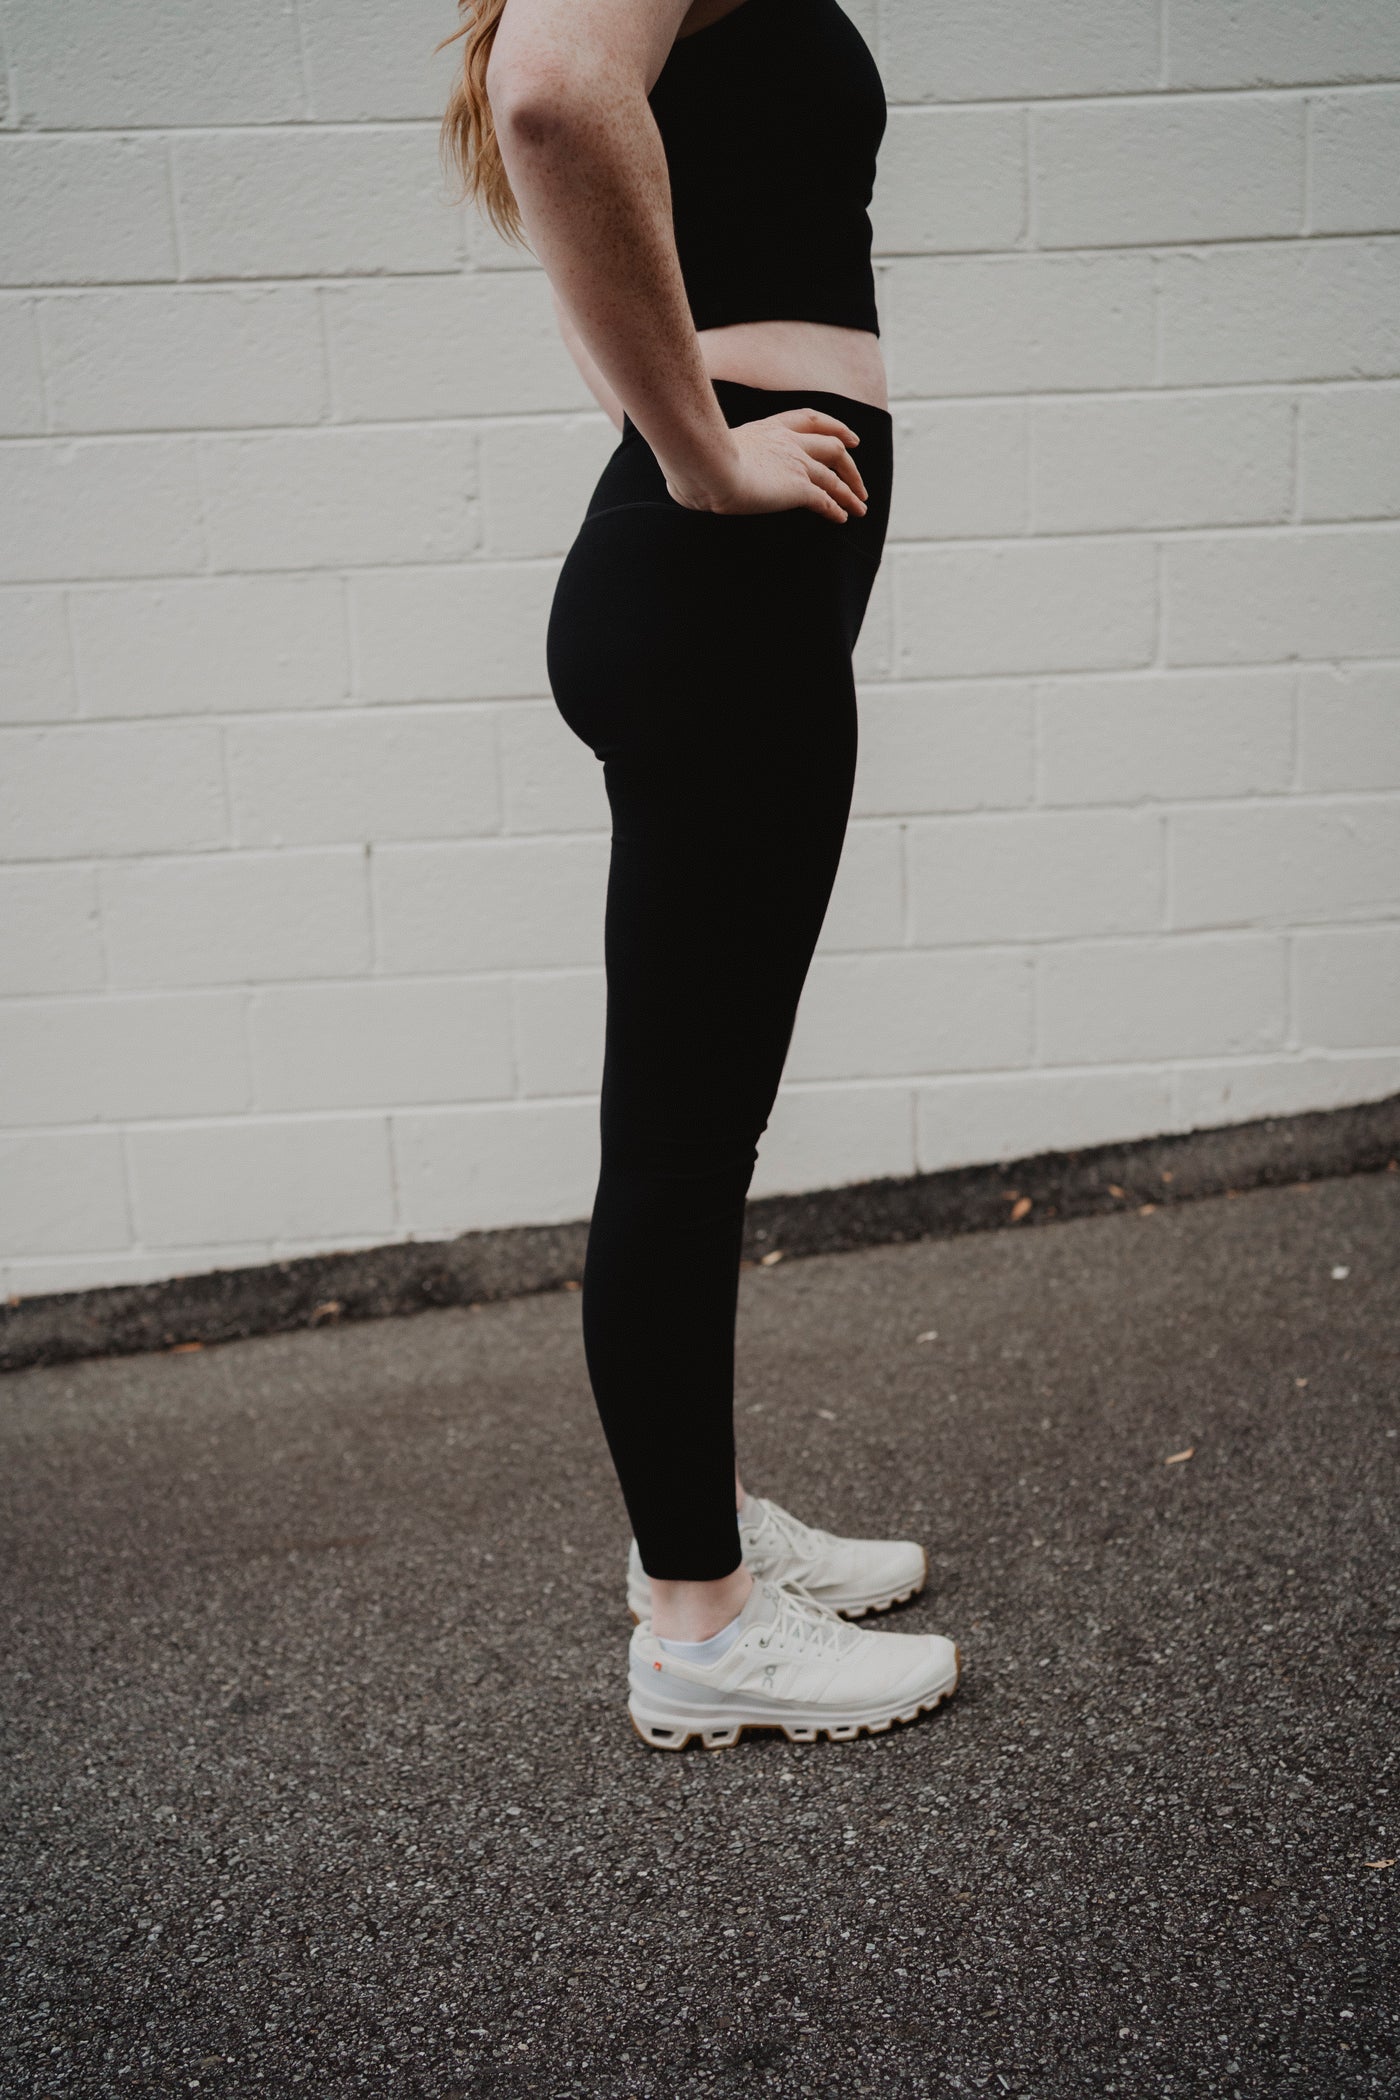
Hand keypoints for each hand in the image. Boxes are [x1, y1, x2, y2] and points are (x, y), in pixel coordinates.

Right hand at [663, 407, 867, 523]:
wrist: (706, 465)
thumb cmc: (694, 459)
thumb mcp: (704, 452)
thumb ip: (705, 460)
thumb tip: (680, 484)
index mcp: (769, 427)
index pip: (810, 420)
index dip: (835, 427)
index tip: (848, 437)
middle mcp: (789, 442)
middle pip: (833, 446)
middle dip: (850, 464)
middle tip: (860, 481)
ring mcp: (796, 464)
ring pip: (836, 475)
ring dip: (851, 492)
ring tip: (861, 507)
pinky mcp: (798, 488)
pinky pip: (826, 499)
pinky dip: (838, 508)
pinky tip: (843, 518)